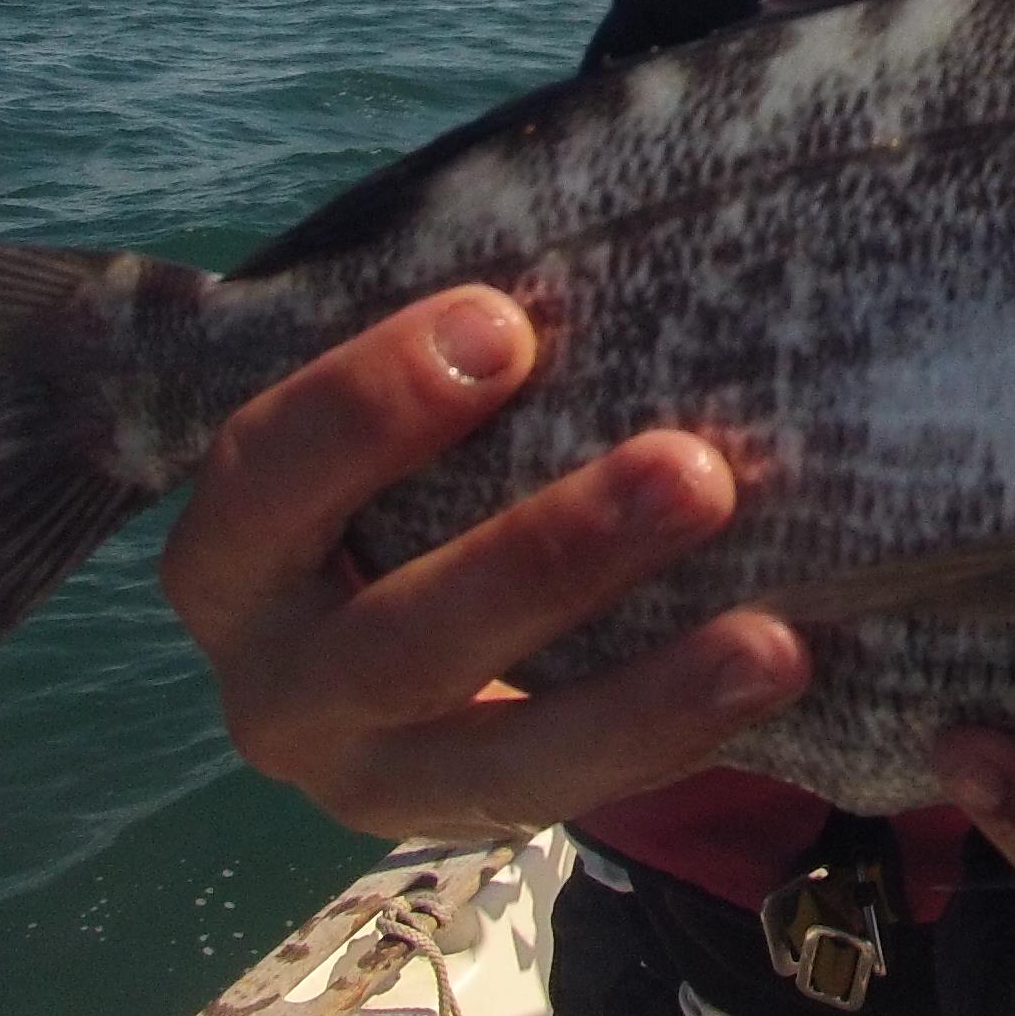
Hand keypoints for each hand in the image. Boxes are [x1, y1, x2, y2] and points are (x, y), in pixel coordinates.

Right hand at [157, 283, 808, 841]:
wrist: (414, 630)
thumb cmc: (421, 464)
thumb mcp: (395, 417)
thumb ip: (461, 345)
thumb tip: (617, 188)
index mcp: (234, 552)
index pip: (265, 472)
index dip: (369, 403)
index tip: (506, 321)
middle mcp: (279, 685)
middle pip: (397, 637)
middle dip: (547, 556)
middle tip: (694, 469)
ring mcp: (377, 777)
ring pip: (504, 760)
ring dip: (645, 693)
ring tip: (772, 641)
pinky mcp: (479, 827)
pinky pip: (585, 801)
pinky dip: (685, 741)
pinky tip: (781, 673)